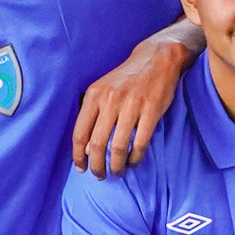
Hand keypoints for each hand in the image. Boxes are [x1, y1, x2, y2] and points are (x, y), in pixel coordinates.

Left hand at [72, 30, 195, 172]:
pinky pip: (140, 142)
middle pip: (97, 144)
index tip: (81, 168)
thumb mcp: (103, 90)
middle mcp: (110, 100)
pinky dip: (135, 158)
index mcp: (94, 95)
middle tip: (100, 176)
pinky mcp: (151, 110)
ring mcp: (131, 105)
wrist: (156, 59)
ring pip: (118, 147)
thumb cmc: (126, 78)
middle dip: (97, 166)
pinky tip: (133, 162)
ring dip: (117, 166)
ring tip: (117, 172)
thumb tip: (87, 150)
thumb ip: (93, 116)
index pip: (80, 133)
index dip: (78, 156)